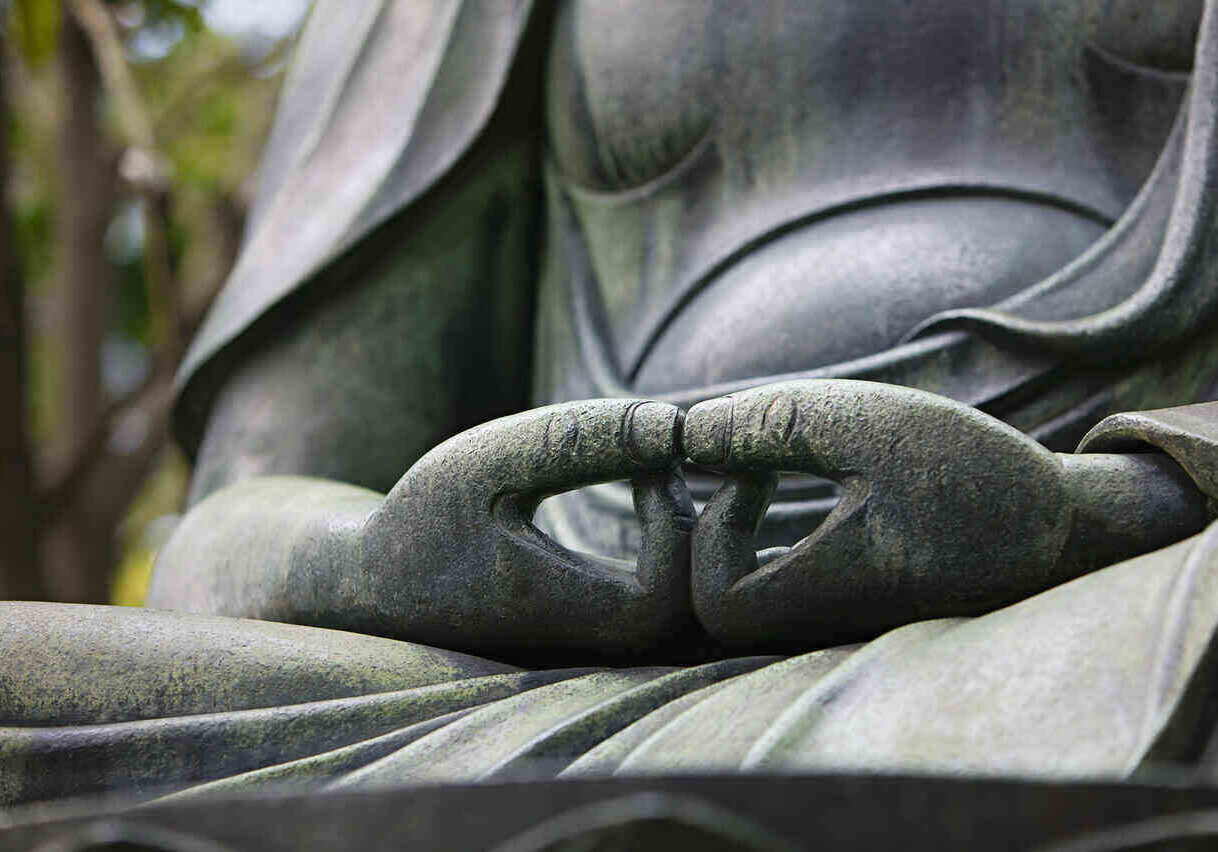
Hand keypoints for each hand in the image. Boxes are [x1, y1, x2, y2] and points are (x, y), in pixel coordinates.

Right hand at [359, 399, 695, 654]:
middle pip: (696, 608)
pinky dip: (675, 545)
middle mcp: (591, 648)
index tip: (644, 463)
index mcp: (562, 616)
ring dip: (689, 534)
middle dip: (694, 524)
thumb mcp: (489, 460)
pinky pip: (669, 603)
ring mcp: (599, 650)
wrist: (377, 582)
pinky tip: (647, 484)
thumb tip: (673, 424)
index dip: (676, 522)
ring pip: (689, 611)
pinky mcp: (601, 635)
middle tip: (660, 457)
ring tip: (656, 467)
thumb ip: (579, 440)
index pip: (672, 593)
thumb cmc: (423, 519)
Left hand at [683, 380, 1078, 643]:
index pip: (713, 601)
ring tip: (758, 468)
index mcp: (831, 591)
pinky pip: (775, 589)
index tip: (754, 469)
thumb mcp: (870, 422)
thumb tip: (684, 433)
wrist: (1060, 526)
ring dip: (732, 535)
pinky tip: (786, 483)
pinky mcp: (847, 608)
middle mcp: (825, 623)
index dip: (711, 531)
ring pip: (743, 599)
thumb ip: (771, 424)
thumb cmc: (973, 472)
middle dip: (707, 533)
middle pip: (716, 610)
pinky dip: (759, 541)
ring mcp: (835, 622)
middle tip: (739, 466)